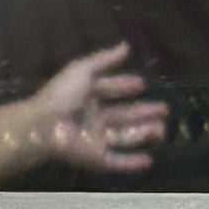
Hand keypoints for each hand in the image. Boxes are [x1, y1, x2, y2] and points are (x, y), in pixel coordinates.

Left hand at [24, 41, 167, 172]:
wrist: (44, 125)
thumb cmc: (61, 95)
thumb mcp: (82, 69)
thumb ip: (104, 59)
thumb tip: (126, 46)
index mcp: (86, 96)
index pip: (108, 89)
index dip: (123, 86)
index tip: (142, 83)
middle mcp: (92, 117)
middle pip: (122, 116)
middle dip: (143, 112)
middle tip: (164, 109)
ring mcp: (94, 138)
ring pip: (124, 137)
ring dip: (143, 133)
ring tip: (162, 129)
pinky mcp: (95, 157)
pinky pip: (116, 161)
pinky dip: (132, 162)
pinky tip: (149, 159)